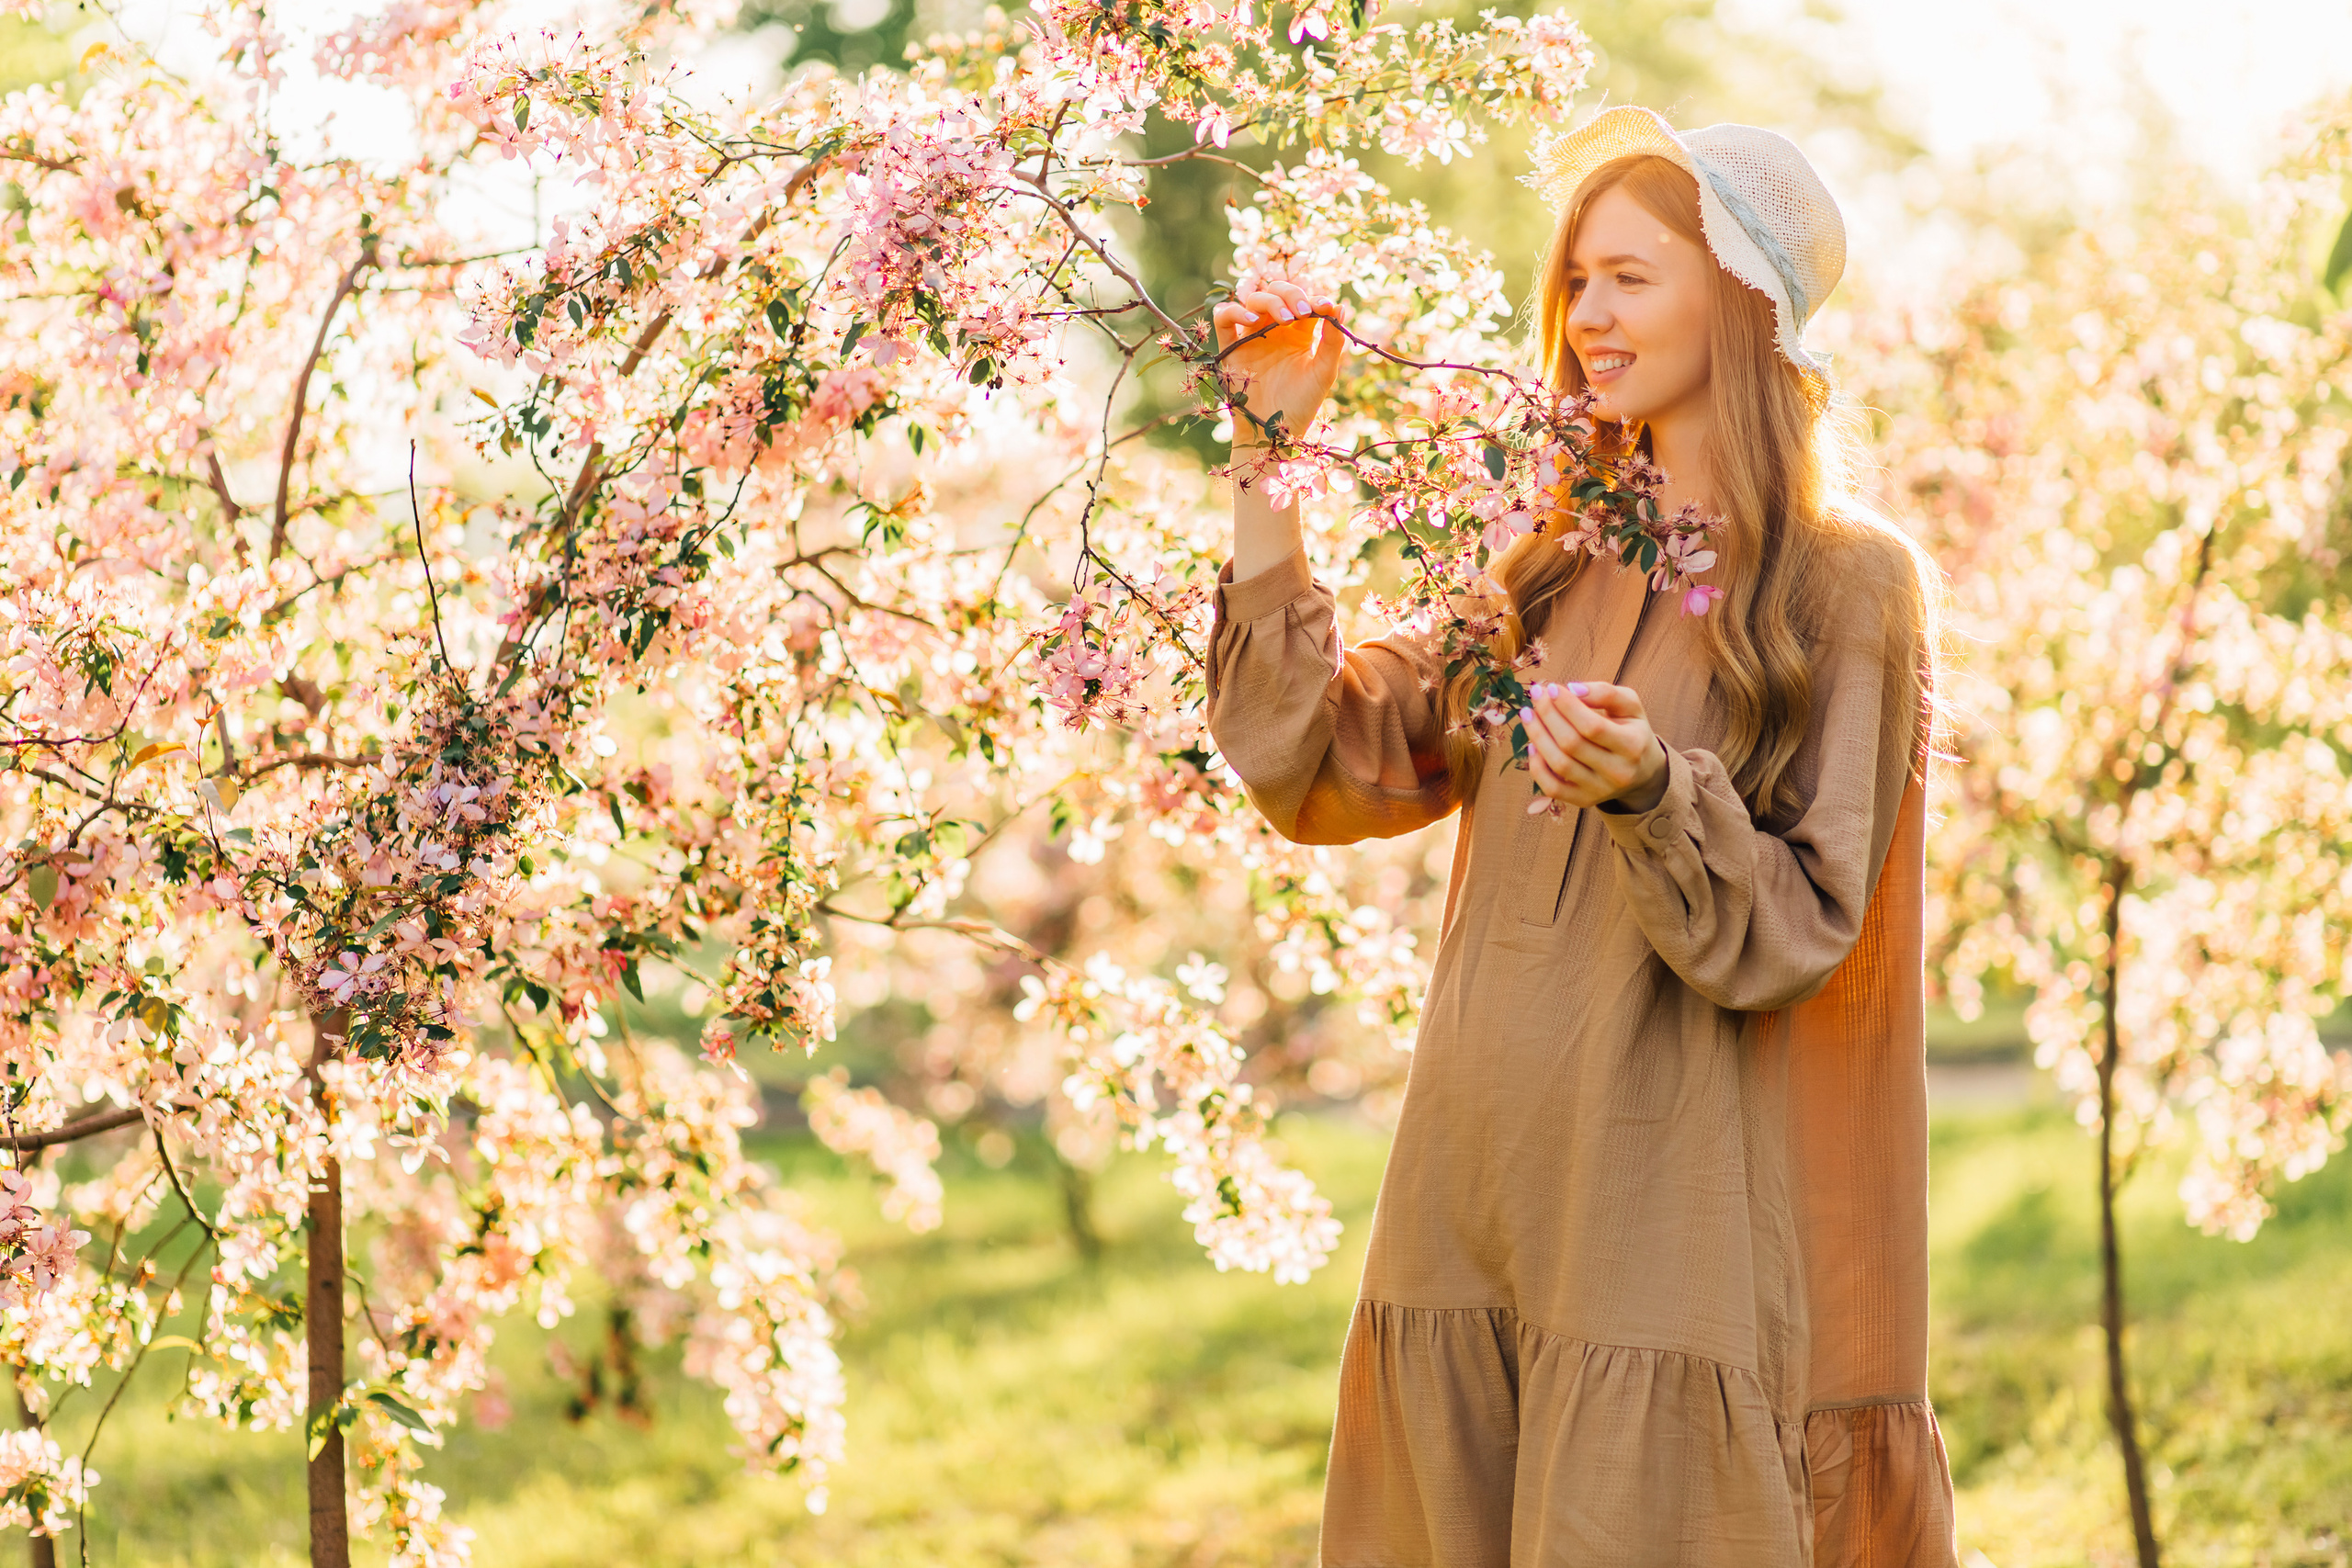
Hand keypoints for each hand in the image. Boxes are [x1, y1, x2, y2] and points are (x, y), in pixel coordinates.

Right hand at [1210, 273, 1345, 450]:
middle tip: (1303, 311)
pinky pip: (1224, 317)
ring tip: (1286, 319)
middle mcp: (1273, 330)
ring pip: (1253, 299)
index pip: (1304, 301)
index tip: (1325, 307)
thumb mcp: (1324, 372)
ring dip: (1270, 301)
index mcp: (1298, 333)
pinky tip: (1253, 319)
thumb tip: (1340, 306)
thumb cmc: (1302, 404)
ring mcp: (1251, 336)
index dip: (1314, 298)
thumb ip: (1333, 341)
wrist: (1275, 432)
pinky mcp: (1230, 347)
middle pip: (1277, 292)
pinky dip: (1234, 310)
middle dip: (1291, 294)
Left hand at [1521, 681, 1669, 812]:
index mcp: (1633, 746)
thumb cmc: (1631, 730)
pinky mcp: (1584, 800)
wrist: (1643, 771)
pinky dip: (1537, 767)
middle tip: (1536, 696)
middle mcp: (1618, 772)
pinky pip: (1552, 788)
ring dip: (1537, 736)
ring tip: (1529, 715)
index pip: (1592, 726)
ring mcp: (1600, 790)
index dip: (1567, 706)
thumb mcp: (1630, 706)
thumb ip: (1606, 693)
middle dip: (1548, 715)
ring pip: (1559, 765)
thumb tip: (1572, 689)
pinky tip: (1532, 745)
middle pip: (1572, 744)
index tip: (1551, 688)